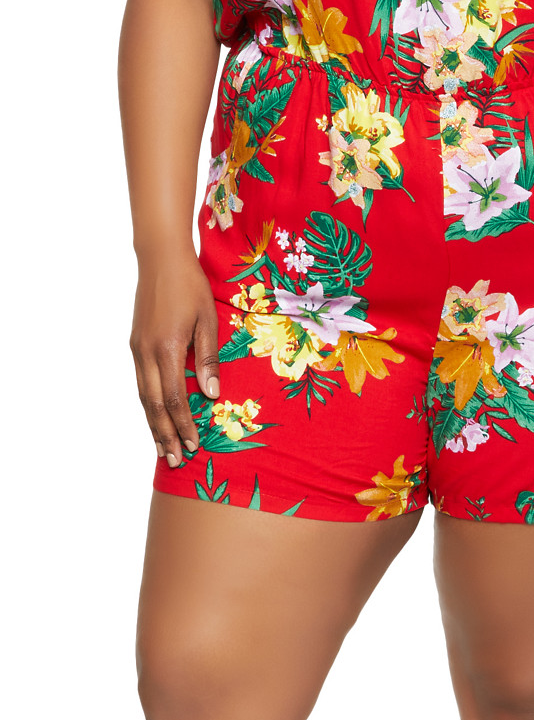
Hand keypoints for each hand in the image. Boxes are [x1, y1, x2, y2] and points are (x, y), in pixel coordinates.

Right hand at [129, 250, 219, 468]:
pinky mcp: (134, 344)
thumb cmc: (191, 285)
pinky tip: (155, 416)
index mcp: (167, 348)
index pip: (174, 398)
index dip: (183, 424)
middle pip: (153, 405)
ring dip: (153, 425)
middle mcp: (146, 353)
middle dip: (165, 435)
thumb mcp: (208, 319)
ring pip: (142, 397)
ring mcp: (137, 349)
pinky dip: (147, 404)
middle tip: (176, 461)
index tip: (193, 445)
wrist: (160, 259)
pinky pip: (140, 382)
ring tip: (163, 449)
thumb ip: (208, 358)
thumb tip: (212, 395)